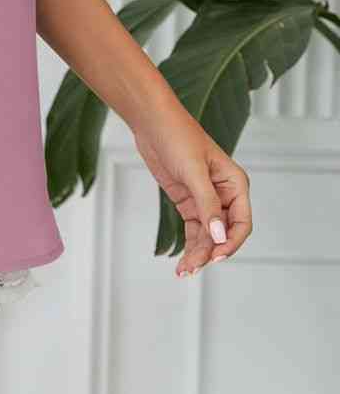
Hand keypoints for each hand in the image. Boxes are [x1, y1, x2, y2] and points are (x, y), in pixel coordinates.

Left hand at [131, 102, 252, 276]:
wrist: (152, 122)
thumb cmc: (178, 136)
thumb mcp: (194, 171)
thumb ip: (207, 205)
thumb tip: (219, 236)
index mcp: (235, 184)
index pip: (242, 223)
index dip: (232, 243)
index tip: (216, 257)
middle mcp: (224, 194)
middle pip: (224, 233)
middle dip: (210, 252)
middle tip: (192, 267)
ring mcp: (206, 199)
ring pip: (208, 235)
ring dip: (199, 253)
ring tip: (184, 271)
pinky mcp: (189, 201)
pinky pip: (195, 230)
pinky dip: (190, 245)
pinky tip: (183, 261)